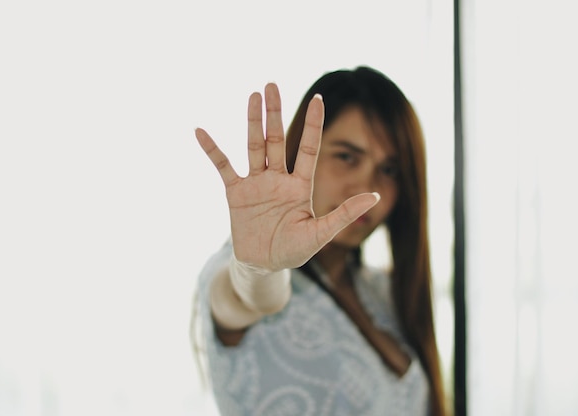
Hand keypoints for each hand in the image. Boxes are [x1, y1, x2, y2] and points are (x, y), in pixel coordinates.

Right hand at [195, 83, 379, 270]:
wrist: (264, 265)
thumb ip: (344, 213)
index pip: (308, 148)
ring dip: (252, 122)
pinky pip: (223, 166)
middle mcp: (278, 178)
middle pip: (277, 139)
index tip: (318, 98)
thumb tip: (376, 195)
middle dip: (275, 113)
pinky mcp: (235, 193)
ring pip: (254, 146)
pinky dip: (212, 149)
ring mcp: (256, 183)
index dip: (314, 124)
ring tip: (252, 95)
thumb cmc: (295, 250)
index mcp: (300, 186)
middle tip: (271, 85)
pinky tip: (201, 132)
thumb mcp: (321, 234)